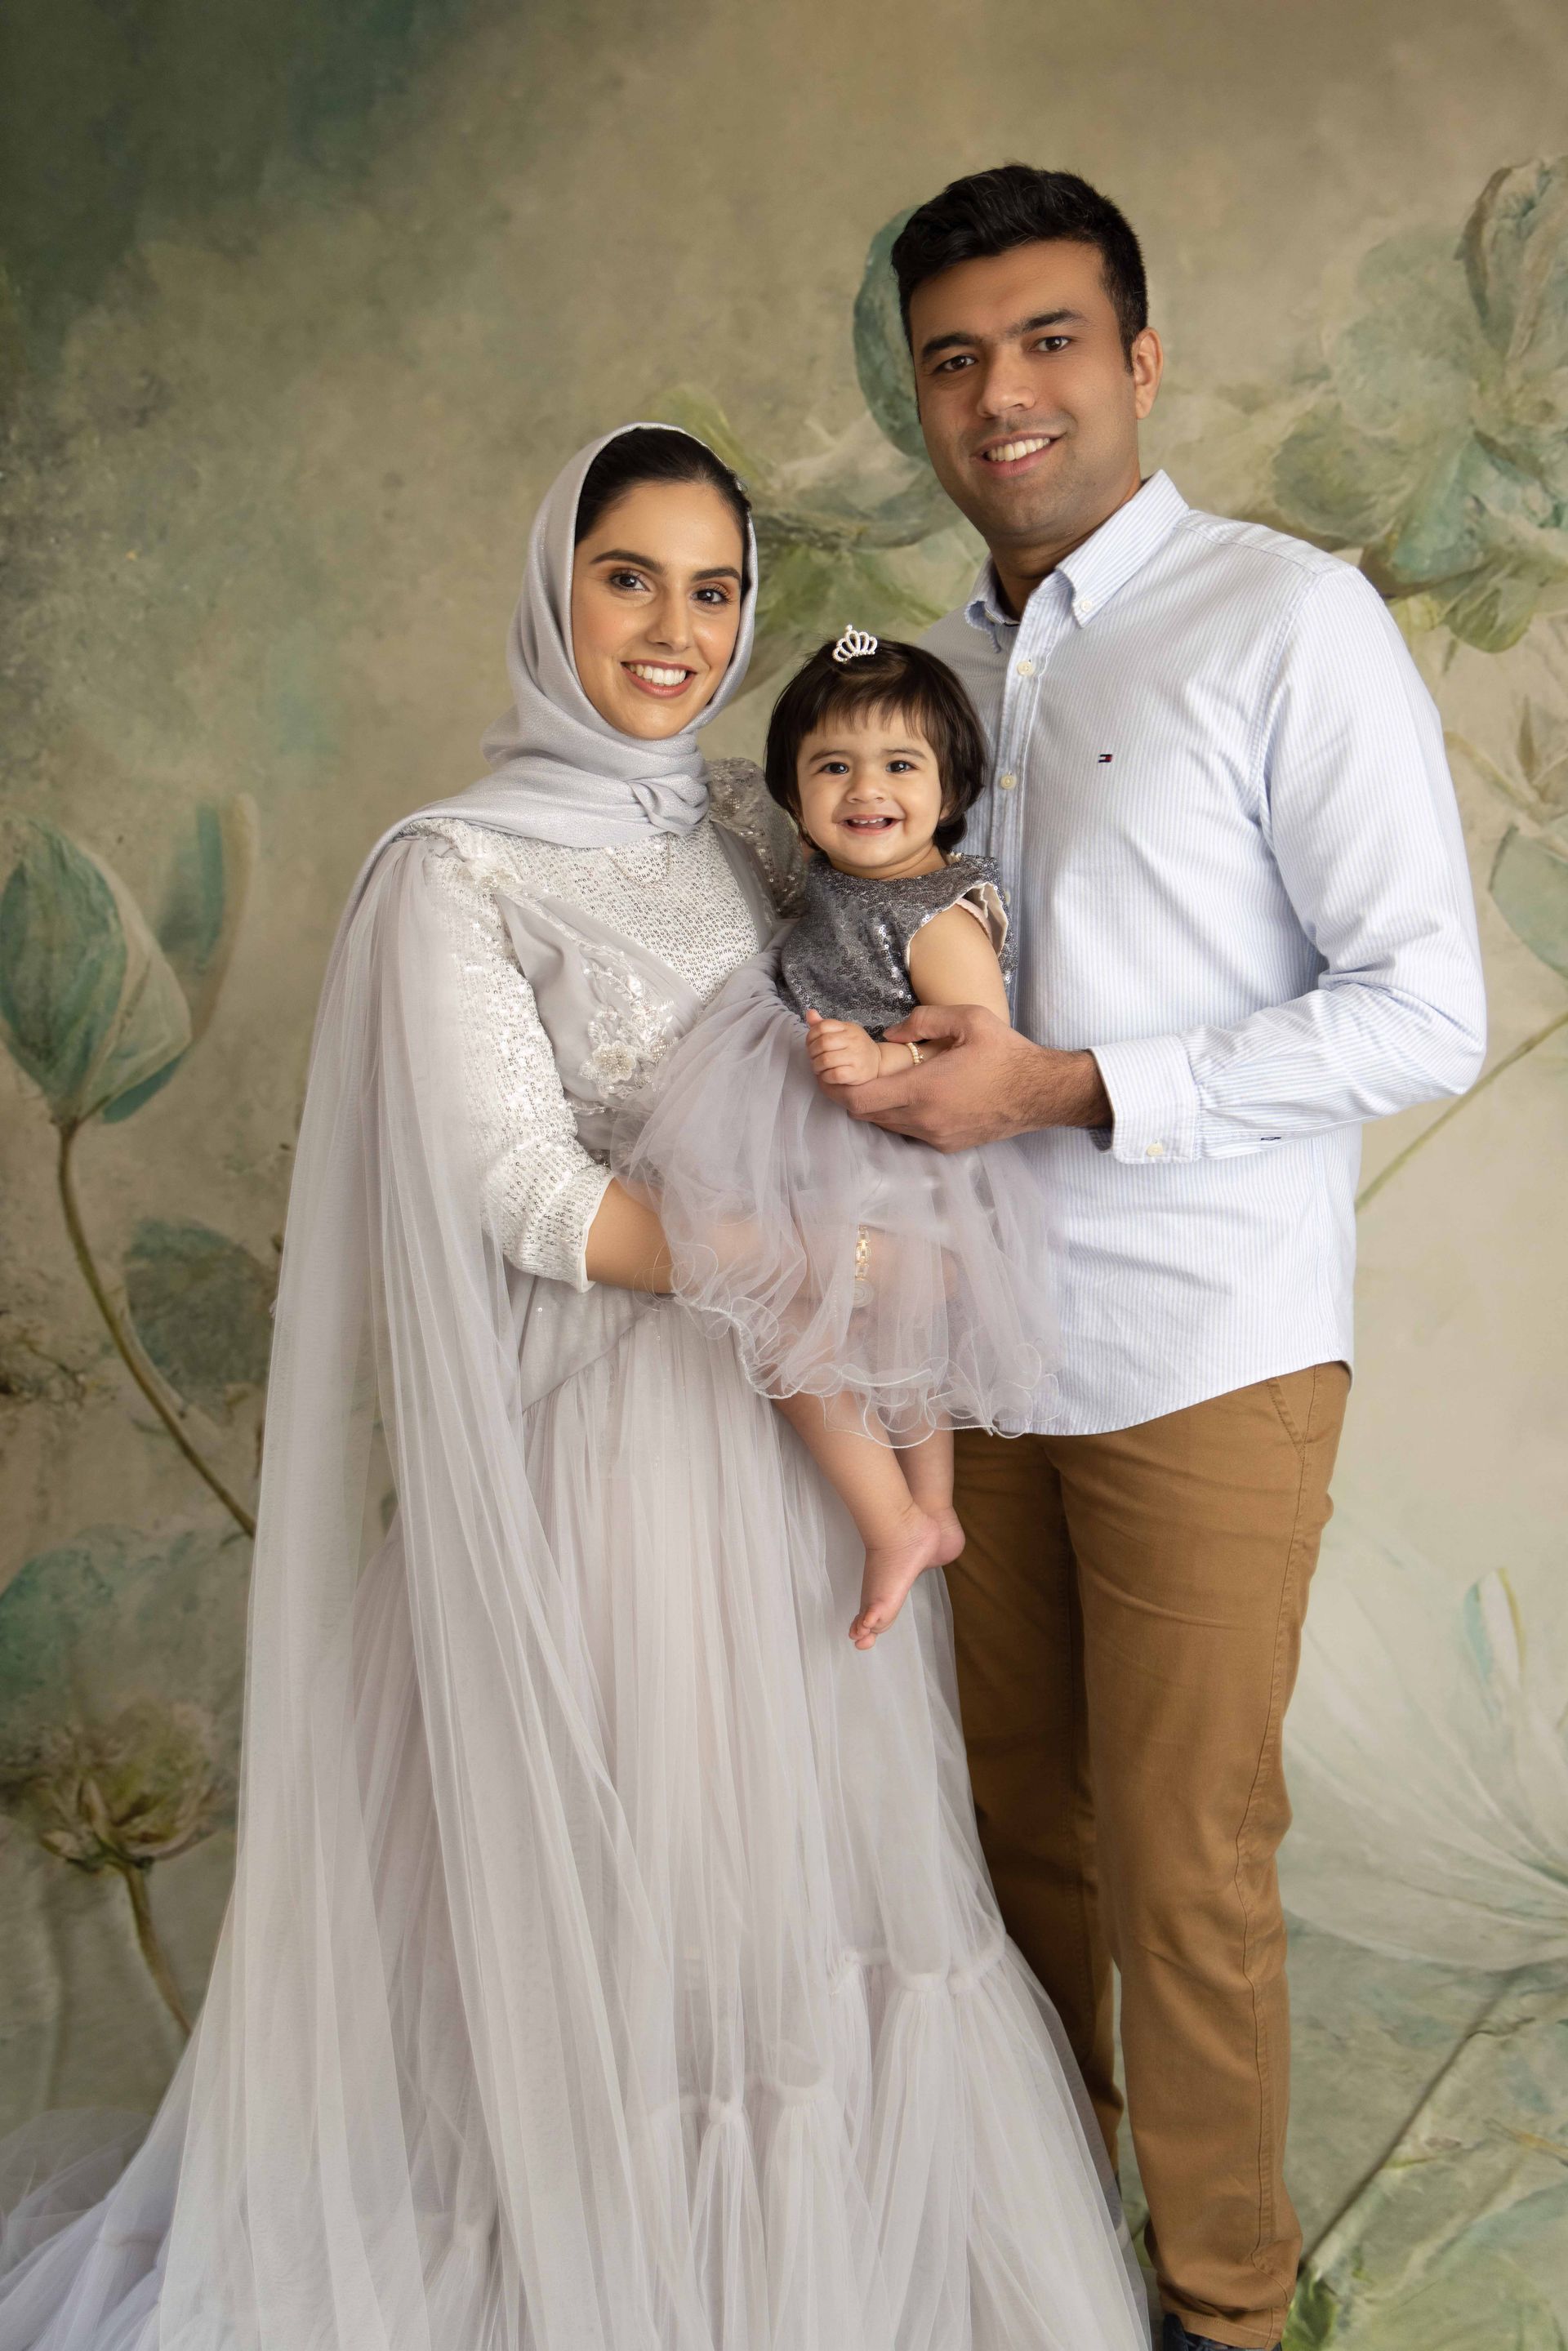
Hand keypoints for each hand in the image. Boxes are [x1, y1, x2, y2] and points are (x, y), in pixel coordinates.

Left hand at [805, 1009, 881, 1089]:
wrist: (878, 1061)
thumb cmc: (856, 1047)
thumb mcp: (842, 1032)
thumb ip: (824, 1025)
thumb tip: (810, 1013)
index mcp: (847, 1028)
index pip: (822, 1026)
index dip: (811, 1036)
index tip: (810, 1044)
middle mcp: (853, 1040)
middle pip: (823, 1043)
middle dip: (812, 1052)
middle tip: (813, 1058)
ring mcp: (856, 1057)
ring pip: (826, 1060)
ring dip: (816, 1066)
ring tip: (818, 1068)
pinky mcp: (856, 1073)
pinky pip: (834, 1074)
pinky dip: (825, 1076)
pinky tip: (826, 1075)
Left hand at [834, 1003, 1111, 1151]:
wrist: (1041, 1093)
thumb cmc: (1006, 1053)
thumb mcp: (968, 1019)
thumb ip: (923, 1020)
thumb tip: (891, 1032)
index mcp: (924, 1090)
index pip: (858, 1099)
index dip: (834, 1085)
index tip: (826, 1067)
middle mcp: (924, 1121)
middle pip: (865, 1113)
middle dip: (847, 1092)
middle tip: (841, 1068)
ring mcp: (934, 1137)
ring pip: (884, 1123)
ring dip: (871, 1102)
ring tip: (871, 1076)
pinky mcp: (946, 1145)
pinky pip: (906, 1130)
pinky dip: (894, 1112)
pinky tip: (904, 1090)